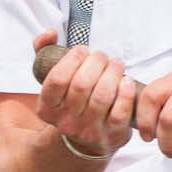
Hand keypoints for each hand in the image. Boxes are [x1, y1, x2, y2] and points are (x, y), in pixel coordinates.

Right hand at [32, 30, 135, 160]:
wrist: (85, 139)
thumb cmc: (70, 100)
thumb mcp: (52, 80)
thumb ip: (45, 51)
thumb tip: (51, 32)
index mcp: (46, 108)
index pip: (57, 79)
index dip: (72, 59)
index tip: (82, 50)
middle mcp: (65, 122)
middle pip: (82, 84)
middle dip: (96, 62)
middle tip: (102, 56)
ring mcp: (88, 130)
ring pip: (102, 96)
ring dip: (113, 72)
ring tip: (116, 64)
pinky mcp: (110, 135)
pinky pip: (121, 111)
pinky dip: (126, 92)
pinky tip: (127, 81)